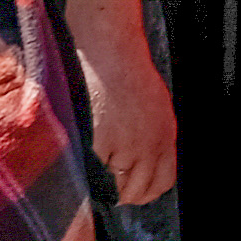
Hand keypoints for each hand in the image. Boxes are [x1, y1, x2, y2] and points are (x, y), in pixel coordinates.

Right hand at [83, 36, 178, 205]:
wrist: (109, 48)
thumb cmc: (125, 71)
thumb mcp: (152, 106)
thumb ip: (149, 136)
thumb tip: (136, 166)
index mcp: (165, 136)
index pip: (160, 183)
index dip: (142, 192)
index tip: (126, 191)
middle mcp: (150, 145)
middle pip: (135, 192)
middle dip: (116, 193)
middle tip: (99, 186)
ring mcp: (126, 146)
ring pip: (111, 187)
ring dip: (97, 184)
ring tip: (84, 171)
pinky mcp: (101, 142)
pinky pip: (90, 173)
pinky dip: (81, 171)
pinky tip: (75, 158)